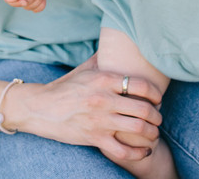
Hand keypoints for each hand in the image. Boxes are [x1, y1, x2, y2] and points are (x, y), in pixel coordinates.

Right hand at [14, 56, 163, 160]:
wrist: (40, 107)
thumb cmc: (65, 87)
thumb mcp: (85, 69)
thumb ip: (103, 58)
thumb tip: (117, 45)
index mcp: (104, 79)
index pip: (141, 84)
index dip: (155, 92)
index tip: (158, 97)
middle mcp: (104, 99)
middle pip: (143, 108)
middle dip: (156, 115)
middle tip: (158, 117)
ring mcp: (100, 120)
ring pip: (137, 128)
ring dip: (151, 132)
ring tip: (153, 132)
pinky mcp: (94, 138)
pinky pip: (123, 150)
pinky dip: (138, 152)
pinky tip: (145, 150)